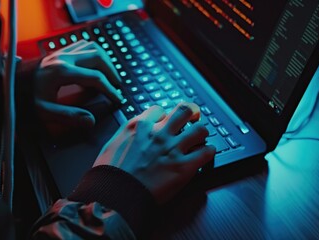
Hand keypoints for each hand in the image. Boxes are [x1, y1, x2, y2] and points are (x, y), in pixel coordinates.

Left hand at [34, 40, 122, 129]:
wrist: (12, 81)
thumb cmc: (25, 95)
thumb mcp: (44, 111)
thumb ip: (68, 116)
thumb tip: (89, 121)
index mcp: (62, 71)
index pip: (95, 78)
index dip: (110, 90)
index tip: (117, 99)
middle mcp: (64, 57)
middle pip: (98, 58)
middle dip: (111, 73)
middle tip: (116, 87)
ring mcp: (63, 51)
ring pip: (94, 47)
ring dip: (106, 61)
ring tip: (110, 76)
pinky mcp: (61, 50)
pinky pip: (85, 45)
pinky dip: (96, 54)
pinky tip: (98, 65)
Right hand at [93, 102, 215, 203]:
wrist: (115, 196)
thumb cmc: (109, 175)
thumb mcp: (110, 146)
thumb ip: (124, 135)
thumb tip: (129, 134)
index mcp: (139, 127)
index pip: (159, 110)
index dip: (165, 115)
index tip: (166, 121)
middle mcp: (158, 134)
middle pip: (184, 111)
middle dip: (190, 113)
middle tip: (193, 118)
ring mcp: (172, 149)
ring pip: (200, 130)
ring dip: (201, 134)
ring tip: (200, 139)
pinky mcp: (183, 167)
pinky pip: (207, 152)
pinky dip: (209, 152)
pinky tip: (206, 154)